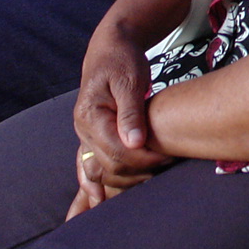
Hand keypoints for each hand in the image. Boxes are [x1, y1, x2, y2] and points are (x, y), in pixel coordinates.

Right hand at [69, 26, 172, 217]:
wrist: (111, 48)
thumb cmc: (122, 60)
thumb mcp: (130, 80)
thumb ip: (131, 112)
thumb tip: (134, 143)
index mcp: (90, 114)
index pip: (115, 149)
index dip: (141, 158)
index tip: (165, 158)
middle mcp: (83, 127)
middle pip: (108, 162)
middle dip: (137, 169)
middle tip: (166, 166)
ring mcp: (85, 133)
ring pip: (101, 167)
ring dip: (124, 177)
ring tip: (151, 178)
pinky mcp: (93, 135)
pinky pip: (92, 163)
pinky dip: (98, 180)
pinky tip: (101, 199)